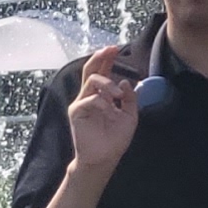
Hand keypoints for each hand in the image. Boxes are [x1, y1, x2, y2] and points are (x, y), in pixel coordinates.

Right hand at [64, 47, 141, 172]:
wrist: (105, 158)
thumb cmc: (115, 139)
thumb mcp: (130, 116)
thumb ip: (130, 99)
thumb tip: (124, 81)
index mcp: (102, 95)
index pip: (103, 72)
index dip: (107, 59)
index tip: (115, 49)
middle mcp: (89, 96)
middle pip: (90, 70)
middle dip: (100, 58)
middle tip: (110, 50)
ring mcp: (81, 103)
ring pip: (91, 81)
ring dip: (107, 83)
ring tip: (118, 95)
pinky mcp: (76, 112)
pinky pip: (90, 99)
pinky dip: (102, 102)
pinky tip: (110, 111)